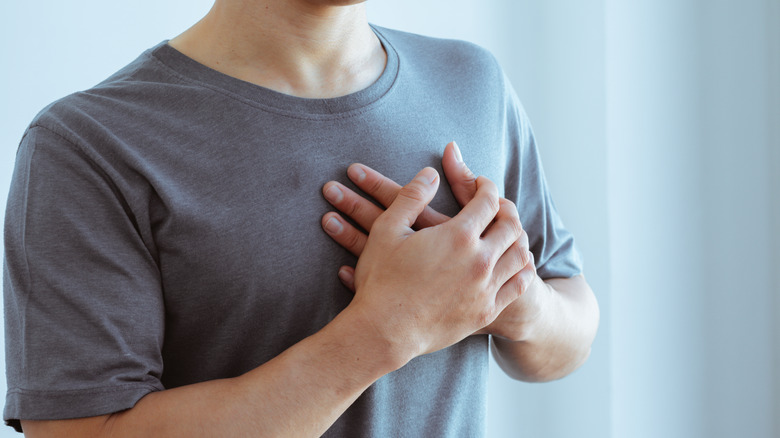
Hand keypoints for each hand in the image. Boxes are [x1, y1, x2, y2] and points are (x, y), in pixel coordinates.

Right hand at [321, 142, 539, 340]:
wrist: (385, 331)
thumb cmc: (381, 279)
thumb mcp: (388, 229)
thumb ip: (411, 196)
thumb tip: (430, 173)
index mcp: (458, 236)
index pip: (488, 200)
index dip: (486, 186)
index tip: (480, 184)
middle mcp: (480, 261)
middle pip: (511, 225)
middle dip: (506, 209)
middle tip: (496, 205)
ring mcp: (486, 288)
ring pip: (520, 255)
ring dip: (517, 238)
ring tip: (506, 233)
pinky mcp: (486, 311)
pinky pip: (517, 285)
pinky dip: (522, 269)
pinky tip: (513, 264)